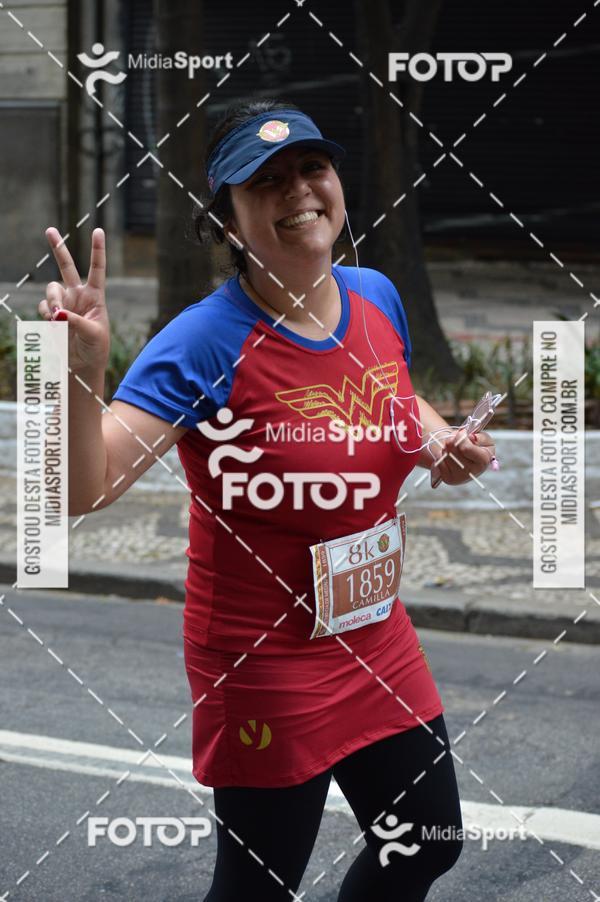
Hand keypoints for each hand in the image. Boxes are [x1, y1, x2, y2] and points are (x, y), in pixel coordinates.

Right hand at [38, 227, 109, 373]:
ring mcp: (63, 303)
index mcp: (95, 296)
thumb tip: (58, 313)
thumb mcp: (94, 333)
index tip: (98, 231)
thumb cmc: (96, 348)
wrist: (83, 365)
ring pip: (51, 290)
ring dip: (52, 301)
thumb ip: (77, 321)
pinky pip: (44, 307)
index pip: (97, 269)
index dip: (97, 250)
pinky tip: (53, 324)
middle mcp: (78, 295)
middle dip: (58, 248)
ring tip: (58, 317)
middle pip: (66, 266)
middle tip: (50, 230)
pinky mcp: (51, 315)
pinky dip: (46, 314)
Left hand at [430, 429, 495, 486]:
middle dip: (452, 441)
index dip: (461, 438)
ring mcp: (459, 477)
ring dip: (446, 447)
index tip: (462, 434)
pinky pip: (439, 462)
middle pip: (453, 451)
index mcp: (484, 461)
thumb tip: (471, 437)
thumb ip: (481, 437)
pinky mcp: (448, 479)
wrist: (467, 457)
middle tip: (454, 439)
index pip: (466, 448)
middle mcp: (472, 472)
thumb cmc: (477, 447)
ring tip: (452, 447)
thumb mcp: (485, 438)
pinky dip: (442, 455)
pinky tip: (448, 455)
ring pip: (445, 456)